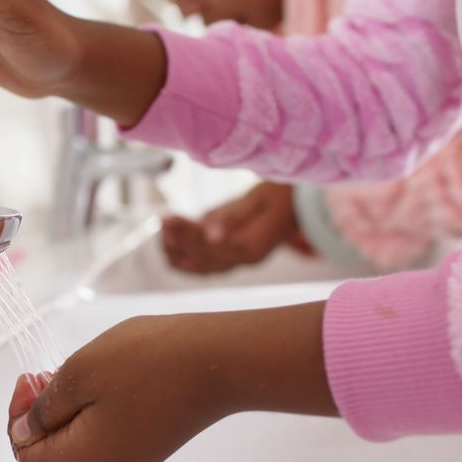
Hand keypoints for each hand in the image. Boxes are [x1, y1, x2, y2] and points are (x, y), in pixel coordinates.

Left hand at [7, 302, 335, 461]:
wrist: (218, 361)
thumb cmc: (152, 361)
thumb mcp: (78, 373)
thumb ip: (43, 408)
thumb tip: (24, 430)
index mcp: (83, 460)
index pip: (26, 456)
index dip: (17, 418)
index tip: (29, 381)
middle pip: (50, 461)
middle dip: (38, 421)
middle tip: (46, 378)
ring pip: (77, 453)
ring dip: (65, 420)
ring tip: (74, 378)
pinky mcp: (150, 449)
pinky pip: (104, 446)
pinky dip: (91, 422)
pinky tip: (101, 387)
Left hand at [162, 182, 299, 274]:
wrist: (300, 202)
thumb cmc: (281, 194)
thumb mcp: (258, 198)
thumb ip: (233, 217)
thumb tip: (210, 234)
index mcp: (254, 247)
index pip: (212, 246)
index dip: (187, 235)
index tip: (167, 219)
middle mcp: (246, 260)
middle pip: (204, 257)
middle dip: (178, 240)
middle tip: (160, 221)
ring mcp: (241, 262)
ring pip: (202, 267)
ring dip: (178, 252)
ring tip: (161, 231)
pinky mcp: (235, 258)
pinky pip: (206, 266)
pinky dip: (186, 259)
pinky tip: (170, 246)